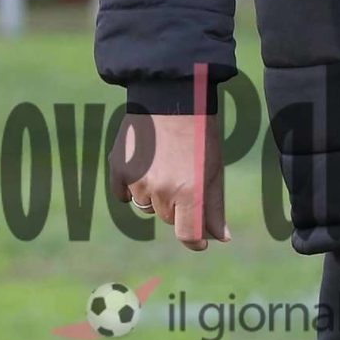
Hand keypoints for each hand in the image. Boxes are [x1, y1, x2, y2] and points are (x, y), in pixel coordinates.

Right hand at [111, 110, 228, 250]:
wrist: (172, 97)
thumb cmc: (200, 135)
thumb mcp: (214, 171)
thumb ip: (214, 207)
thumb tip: (220, 238)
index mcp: (191, 193)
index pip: (188, 235)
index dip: (195, 241)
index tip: (199, 241)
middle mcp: (162, 191)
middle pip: (168, 218)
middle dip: (177, 205)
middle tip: (183, 176)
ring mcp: (138, 180)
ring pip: (146, 205)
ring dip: (154, 194)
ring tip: (164, 164)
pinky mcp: (119, 168)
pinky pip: (123, 195)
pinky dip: (131, 188)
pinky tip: (143, 167)